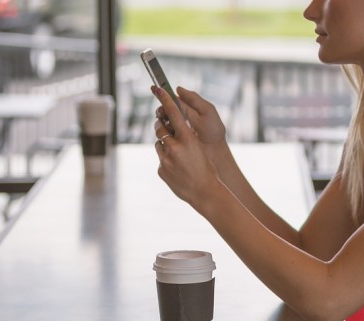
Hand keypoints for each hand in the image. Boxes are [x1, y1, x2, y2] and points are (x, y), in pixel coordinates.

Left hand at [152, 85, 221, 205]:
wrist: (204, 192)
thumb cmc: (207, 168)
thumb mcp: (199, 148)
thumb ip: (185, 137)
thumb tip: (173, 128)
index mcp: (187, 139)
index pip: (173, 113)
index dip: (164, 99)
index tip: (157, 89)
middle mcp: (174, 148)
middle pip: (160, 128)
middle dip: (161, 125)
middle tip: (163, 124)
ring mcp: (165, 160)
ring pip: (159, 144)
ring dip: (165, 145)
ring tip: (178, 155)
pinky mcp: (161, 170)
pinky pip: (161, 159)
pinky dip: (167, 160)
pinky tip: (178, 168)